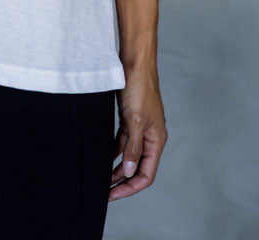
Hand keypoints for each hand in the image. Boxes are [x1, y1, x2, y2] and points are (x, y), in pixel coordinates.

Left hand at [108, 67, 166, 201]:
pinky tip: (103, 159)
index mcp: (156, 140)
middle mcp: (150, 137)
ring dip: (117, 169)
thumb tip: (127, 172)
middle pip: (138, 168)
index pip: (146, 174)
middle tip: (105, 192)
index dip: (130, 187)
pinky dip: (114, 152)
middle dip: (122, 182)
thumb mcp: (135, 121)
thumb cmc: (139, 88)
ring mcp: (140, 129)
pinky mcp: (130, 120)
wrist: (135, 63)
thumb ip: (132, 148)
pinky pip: (123, 143)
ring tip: (102, 180)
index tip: (113, 195)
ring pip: (129, 156)